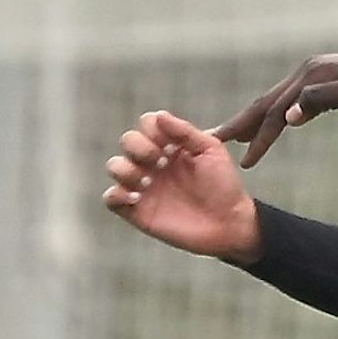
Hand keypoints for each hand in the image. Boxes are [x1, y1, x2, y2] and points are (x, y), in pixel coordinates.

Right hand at [103, 111, 261, 262]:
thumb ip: (185, 132)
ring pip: (115, 166)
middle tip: (160, 161)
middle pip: (127, 140)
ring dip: (126, 169)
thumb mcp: (211, 151)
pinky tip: (137, 198)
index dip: (153, 128)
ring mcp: (143, 186)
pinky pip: (110, 198)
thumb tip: (159, 115)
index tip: (170, 143)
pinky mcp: (136, 210)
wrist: (227, 223)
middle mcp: (154, 163)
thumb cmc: (223, 185)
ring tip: (148, 182)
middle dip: (139, 146)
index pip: (148, 124)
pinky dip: (117, 194)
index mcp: (171, 146)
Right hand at [212, 19, 337, 167]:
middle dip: (240, 124)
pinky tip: (272, 127)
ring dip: (253, 120)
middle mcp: (309, 73)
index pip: (277, 112)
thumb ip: (326, 101)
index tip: (242, 164)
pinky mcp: (325, 81)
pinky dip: (275, 115)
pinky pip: (291, 101)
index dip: (259, 138)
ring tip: (230, 138)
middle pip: (266, 102)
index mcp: (314, 78)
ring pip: (276, 101)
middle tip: (209, 143)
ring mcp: (315, 75)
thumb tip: (288, 116)